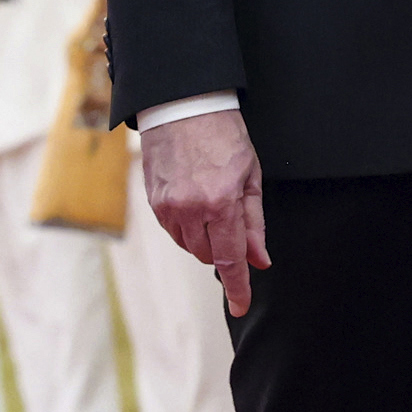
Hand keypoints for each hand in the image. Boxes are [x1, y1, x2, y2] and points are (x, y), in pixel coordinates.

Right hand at [140, 108, 268, 316]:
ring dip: (204, 238)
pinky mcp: (153, 202)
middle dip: (223, 248)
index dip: (238, 286)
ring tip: (212, 202)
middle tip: (231, 217)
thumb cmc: (223, 134)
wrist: (181, 104)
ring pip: (190, 245)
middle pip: (208, 255)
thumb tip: (259, 259)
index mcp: (220, 202)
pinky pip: (173, 230)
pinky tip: (194, 201)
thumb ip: (254, 223)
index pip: (230, 258)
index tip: (240, 307)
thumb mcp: (250, 175)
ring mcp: (167, 207)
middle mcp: (190, 209)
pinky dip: (187, 227)